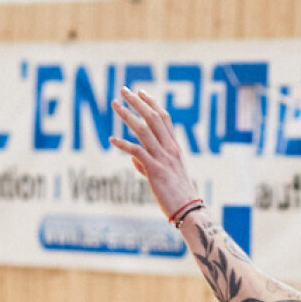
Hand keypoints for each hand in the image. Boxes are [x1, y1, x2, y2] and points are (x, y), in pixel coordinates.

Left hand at [112, 87, 197, 222]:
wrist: (189, 211)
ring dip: (127, 115)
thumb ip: (148, 165)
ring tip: (114, 105)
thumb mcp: (164, 176)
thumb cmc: (177, 195)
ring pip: (144, 130)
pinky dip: (123, 144)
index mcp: (174, 148)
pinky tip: (111, 140)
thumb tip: (134, 160)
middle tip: (123, 90)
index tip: (140, 92)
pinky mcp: (155, 170)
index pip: (164, 118)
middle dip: (137, 102)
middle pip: (153, 118)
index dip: (151, 103)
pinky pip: (137, 152)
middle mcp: (170, 149)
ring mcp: (163, 158)